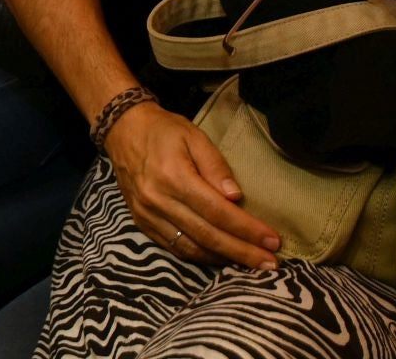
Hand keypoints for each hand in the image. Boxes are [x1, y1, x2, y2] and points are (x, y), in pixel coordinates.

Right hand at [103, 102, 280, 267]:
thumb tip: (236, 198)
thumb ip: (215, 166)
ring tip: (250, 265)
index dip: (247, 230)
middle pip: (207, 235)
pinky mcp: (142, 223)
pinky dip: (199, 256)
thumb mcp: (194, 136)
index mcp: (174, 176)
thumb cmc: (164, 130)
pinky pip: (174, 247)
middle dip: (241, 252)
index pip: (217, 211)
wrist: (122, 130)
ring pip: (190, 247)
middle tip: (270, 264)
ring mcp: (147, 215)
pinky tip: (220, 258)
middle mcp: (159, 200)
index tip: (272, 241)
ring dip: (223, 259)